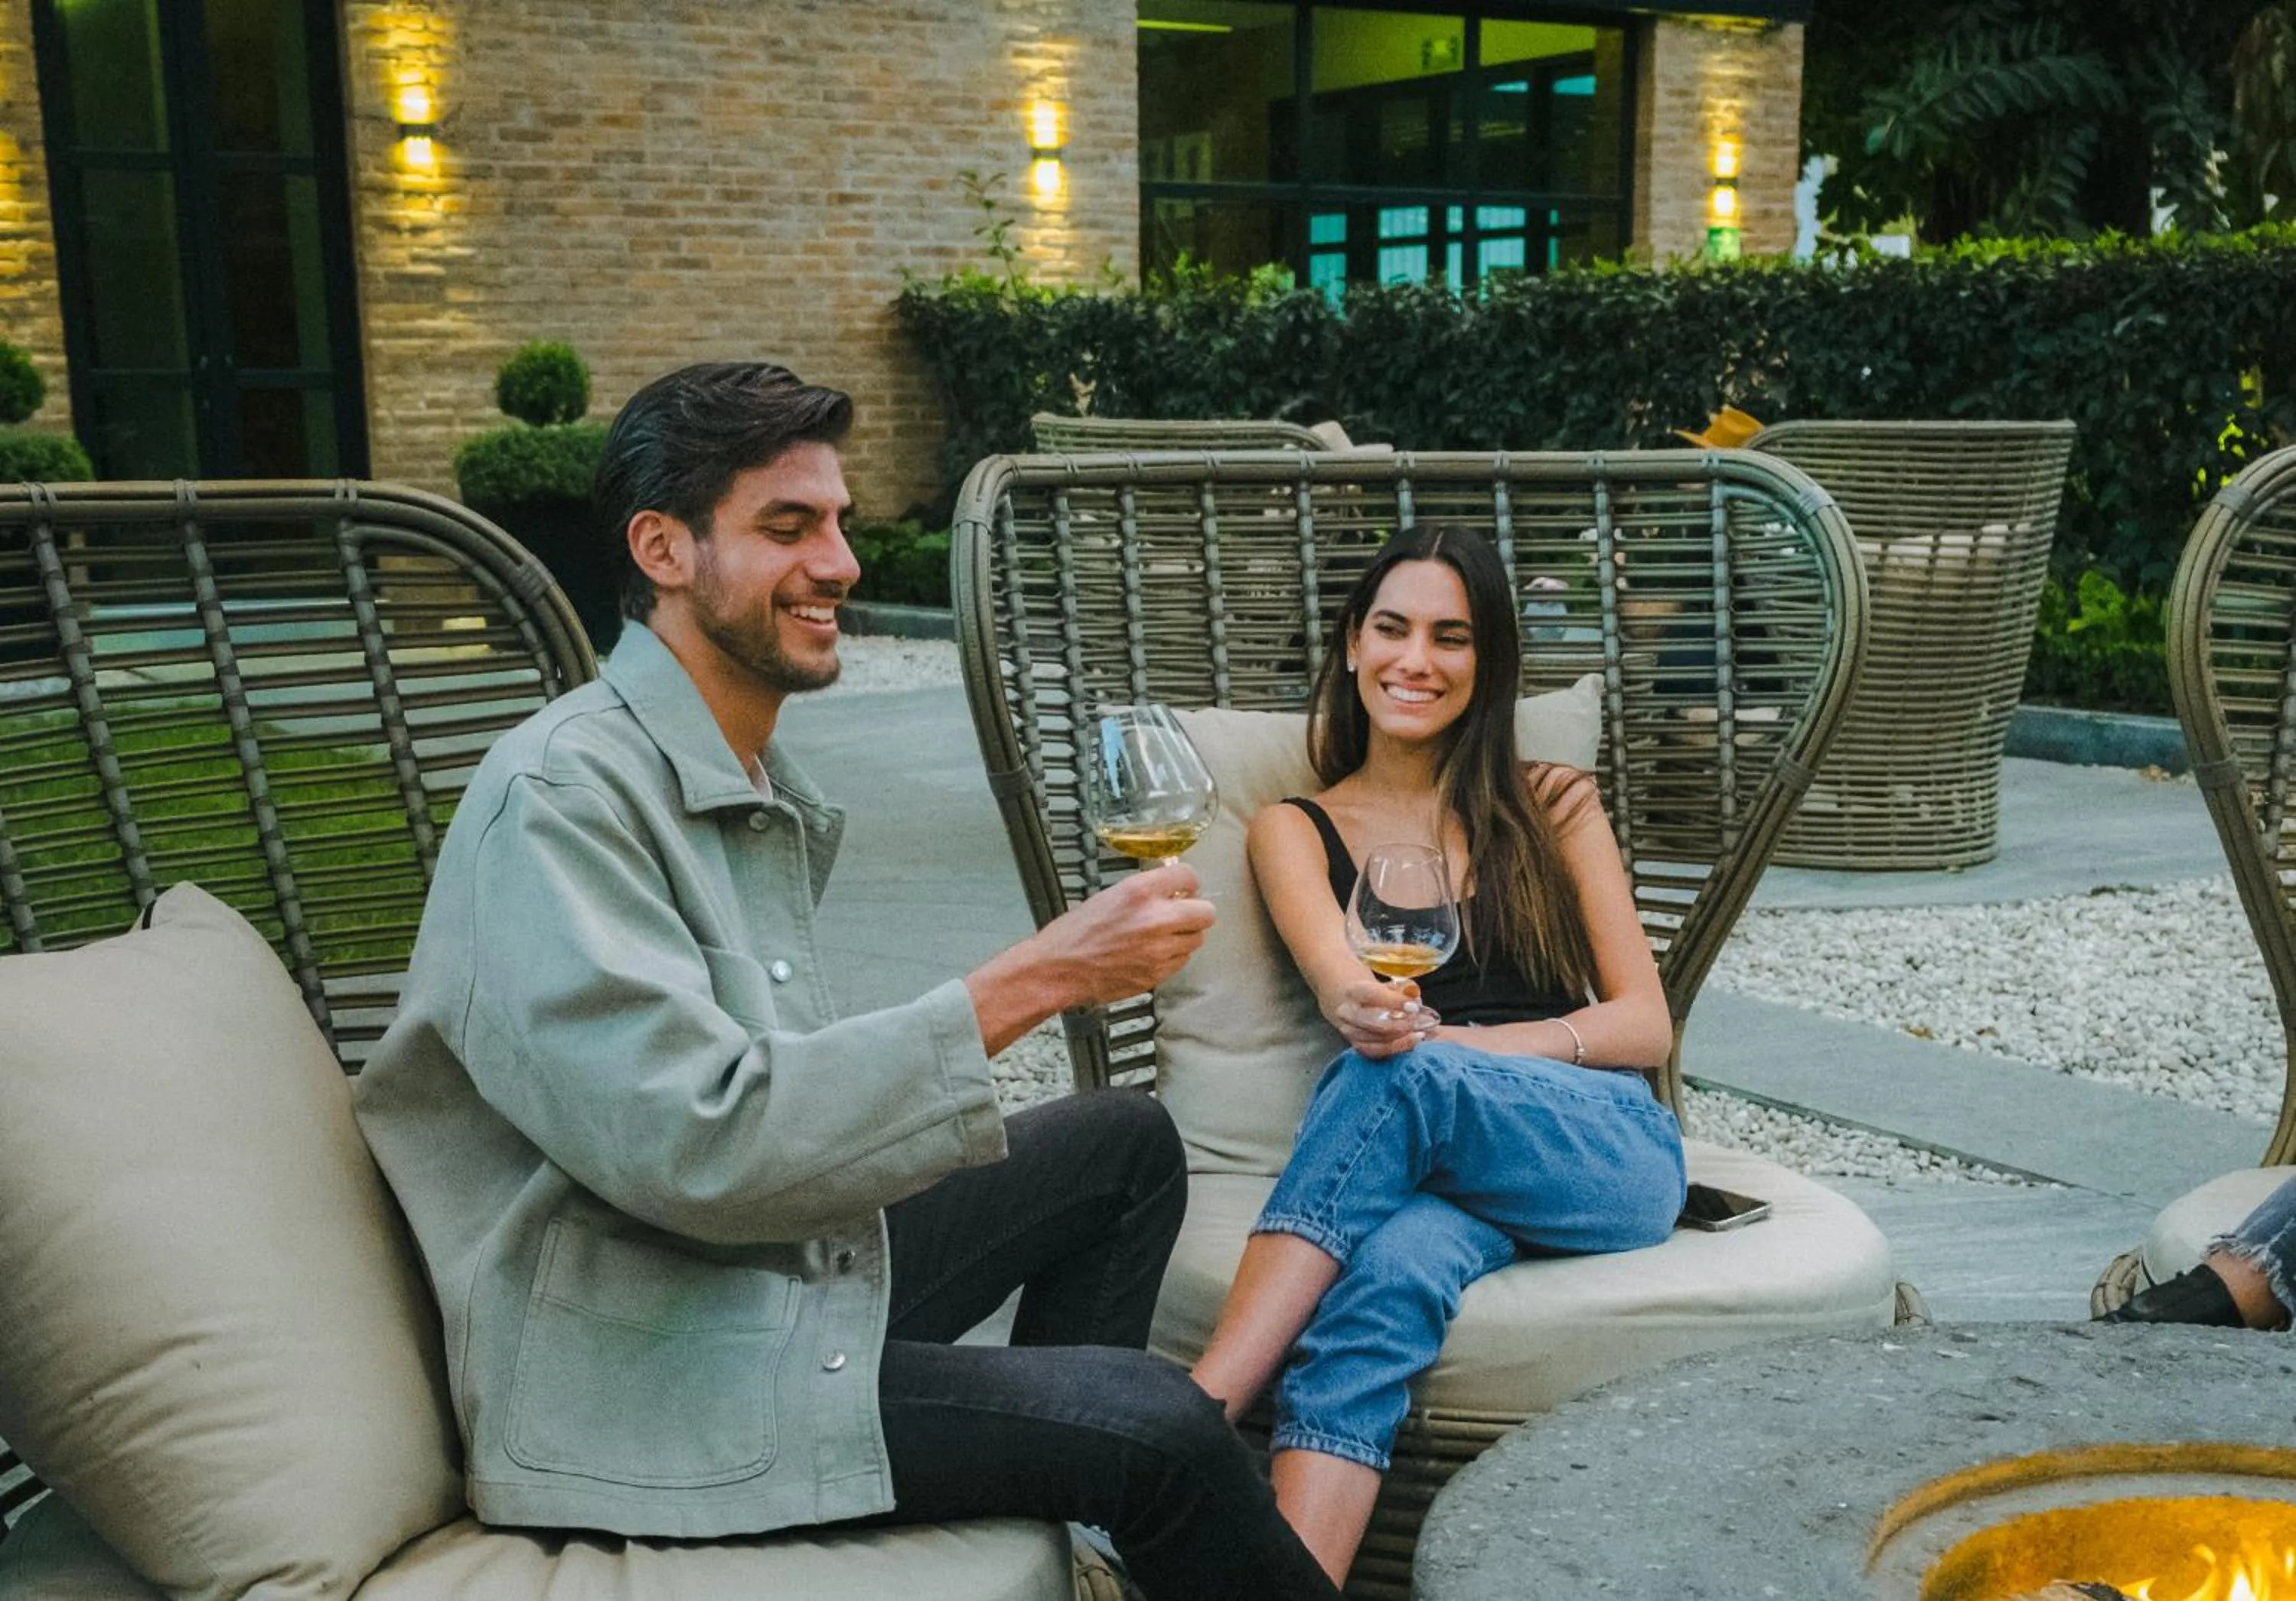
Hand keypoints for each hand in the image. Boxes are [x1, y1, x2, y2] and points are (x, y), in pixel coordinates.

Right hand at [1040, 862, 1215, 1009]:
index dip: (1187, 882)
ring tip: (1162, 936)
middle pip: (1206, 912)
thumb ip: (1145, 891)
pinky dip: (1173, 956)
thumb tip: (1172, 890)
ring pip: (1197, 939)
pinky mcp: (1158, 973)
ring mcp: (1159, 949)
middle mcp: (1155, 919)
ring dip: (1185, 935)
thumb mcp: (1110, 895)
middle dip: (1195, 912)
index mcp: (1140, 892)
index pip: (1189, 876)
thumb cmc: (1077, 931)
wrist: (1060, 968)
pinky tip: (1152, 953)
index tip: (1183, 888)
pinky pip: (1182, 960)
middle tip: (1180, 914)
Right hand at [1323, 974, 1438, 1059]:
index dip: (1394, 1002)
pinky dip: (1397, 1047)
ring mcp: (1349, 1031)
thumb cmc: (1379, 995)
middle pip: (1372, 1021)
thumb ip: (1404, 989)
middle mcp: (1346, 1012)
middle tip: (1418, 1023)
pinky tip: (1412, 1042)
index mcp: (1353, 991)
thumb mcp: (1390, 985)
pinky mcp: (1357, 1046)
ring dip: (1401, 1037)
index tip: (1414, 1007)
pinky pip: (1377, 1051)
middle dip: (1399, 1024)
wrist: (1357, 1005)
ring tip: (1420, 1033)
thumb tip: (1414, 995)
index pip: (1372, 995)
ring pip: (1376, 1039)